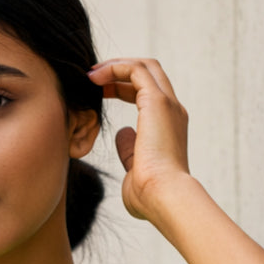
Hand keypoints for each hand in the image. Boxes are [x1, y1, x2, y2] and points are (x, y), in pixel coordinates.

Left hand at [87, 58, 190, 223]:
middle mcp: (173, 111)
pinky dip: (114, 68)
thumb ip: (129, 150)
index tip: (101, 93)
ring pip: (143, 67)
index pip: (149, 94)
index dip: (124, 89)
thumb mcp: (134, 168)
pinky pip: (135, 70)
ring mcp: (167, 104)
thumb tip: (121, 135)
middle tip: (93, 78)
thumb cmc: (149, 195)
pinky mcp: (157, 102)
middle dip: (120, 71)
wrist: (163, 197)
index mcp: (169, 127)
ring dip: (115, 66)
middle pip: (149, 74)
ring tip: (90, 75)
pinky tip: (94, 78)